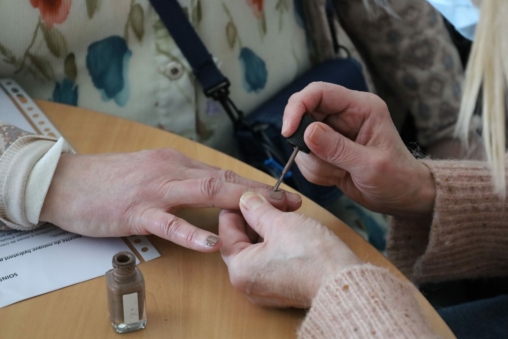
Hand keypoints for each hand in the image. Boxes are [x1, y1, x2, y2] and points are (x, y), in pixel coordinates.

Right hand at [40, 149, 301, 251]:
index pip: (222, 172)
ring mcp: (154, 190)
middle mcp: (171, 170)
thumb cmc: (109, 181)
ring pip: (203, 193)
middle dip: (261, 192)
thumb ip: (179, 182)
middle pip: (223, 179)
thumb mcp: (150, 174)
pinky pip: (168, 223)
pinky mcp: (135, 212)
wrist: (64, 181)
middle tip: (292, 203)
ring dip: (240, 203)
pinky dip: (191, 233)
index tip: (283, 193)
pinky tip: (212, 243)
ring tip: (268, 215)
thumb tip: (209, 192)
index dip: (256, 183)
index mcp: (176, 163)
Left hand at [219, 192, 361, 307]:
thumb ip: (257, 209)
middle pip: (242, 240)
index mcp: (239, 269)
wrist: (343, 283)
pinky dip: (278, 242)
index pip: (226, 231)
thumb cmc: (310, 255)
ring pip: (258, 249)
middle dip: (257, 216)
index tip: (250, 194)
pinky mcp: (284, 289)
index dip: (238, 207)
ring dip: (269, 226)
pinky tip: (293, 226)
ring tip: (288, 210)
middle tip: (275, 199)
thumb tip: (245, 200)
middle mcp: (248, 284)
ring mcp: (266, 288)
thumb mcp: (279, 222)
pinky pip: (272, 260)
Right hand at [282, 82, 435, 216]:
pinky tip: (337, 178)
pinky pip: (305, 158)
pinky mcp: (326, 150)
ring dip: (315, 163)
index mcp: (360, 107)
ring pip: (302, 141)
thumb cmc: (398, 178)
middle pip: (304, 115)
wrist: (402, 198)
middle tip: (323, 164)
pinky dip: (315, 172)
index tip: (288, 132)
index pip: (319, 92)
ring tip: (339, 174)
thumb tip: (307, 132)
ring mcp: (334, 133)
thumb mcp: (370, 165)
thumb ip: (338, 148)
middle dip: (306, 144)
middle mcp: (345, 115)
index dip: (298, 107)